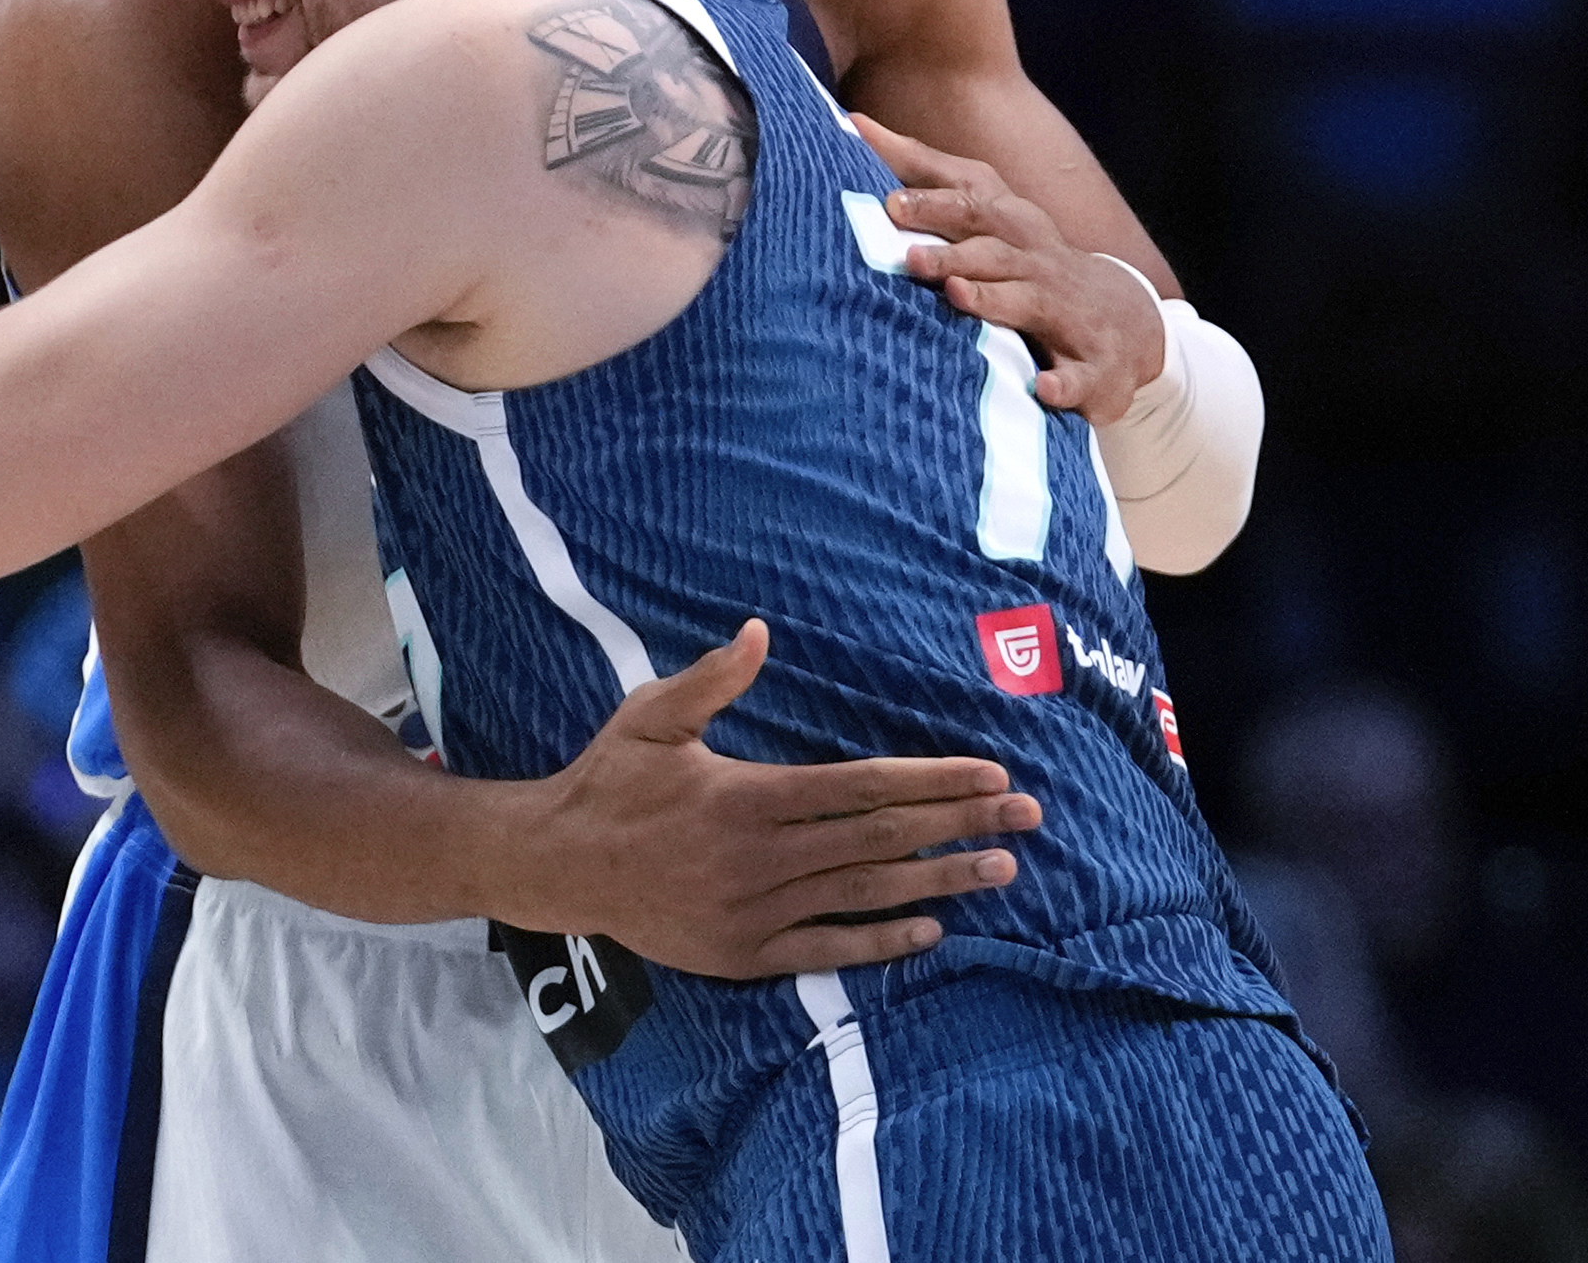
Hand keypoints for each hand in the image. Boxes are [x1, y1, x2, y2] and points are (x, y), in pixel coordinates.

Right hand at [523, 619, 1039, 979]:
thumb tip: (759, 632)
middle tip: (1026, 816)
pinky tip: (931, 931)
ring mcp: (756, 911)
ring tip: (1001, 871)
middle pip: (881, 840)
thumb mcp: (650, 716)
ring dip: (939, 883)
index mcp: (748, 796)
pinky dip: (881, 943)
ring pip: (867, 894)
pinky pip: (827, 950)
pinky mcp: (745, 954)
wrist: (561, 866)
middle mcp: (761, 858)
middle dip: (960, 825)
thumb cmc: (611, 780)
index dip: (932, 780)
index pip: (863, 787)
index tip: (989, 773)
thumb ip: (709, 678)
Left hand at [852, 114, 1166, 422]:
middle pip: (993, 250)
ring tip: (958, 296)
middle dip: (953, 252)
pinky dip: (1062, 382)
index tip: (889, 203)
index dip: (934, 202)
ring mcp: (1069, 313)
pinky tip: (1041, 388)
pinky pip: (1078, 376)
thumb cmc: (1030, 261)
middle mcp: (1040, 263)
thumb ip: (925, 173)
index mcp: (1012, 226)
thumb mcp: (988, 215)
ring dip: (992, 300)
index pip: (972, 203)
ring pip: (1027, 302)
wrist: (1126, 320)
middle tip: (909, 256)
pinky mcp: (1093, 366)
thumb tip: (855, 125)